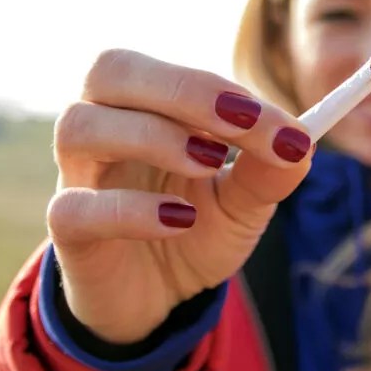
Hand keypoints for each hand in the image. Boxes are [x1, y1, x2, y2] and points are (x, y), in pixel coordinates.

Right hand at [46, 49, 313, 343]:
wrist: (156, 299)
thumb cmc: (192, 229)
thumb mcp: (243, 202)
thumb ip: (268, 171)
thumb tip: (301, 142)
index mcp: (144, 107)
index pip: (170, 73)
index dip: (222, 88)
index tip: (279, 124)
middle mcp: (102, 128)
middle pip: (109, 70)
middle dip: (182, 89)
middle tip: (241, 121)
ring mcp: (78, 177)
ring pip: (80, 126)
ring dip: (151, 135)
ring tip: (208, 164)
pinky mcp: (68, 233)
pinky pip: (75, 207)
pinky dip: (130, 209)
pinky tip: (179, 220)